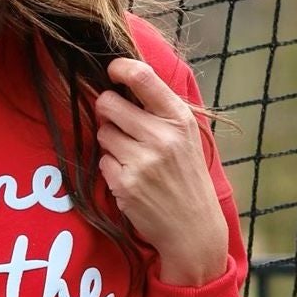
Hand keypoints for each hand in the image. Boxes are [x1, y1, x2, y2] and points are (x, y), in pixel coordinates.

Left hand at [95, 54, 230, 286]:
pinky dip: (112, 168)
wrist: (194, 228)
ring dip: (110, 142)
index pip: (142, 77)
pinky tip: (132, 179)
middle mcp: (162, 137)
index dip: (119, 68)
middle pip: (108, 103)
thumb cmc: (187, 177)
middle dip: (107, 110)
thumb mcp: (186, 136)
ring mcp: (143, 161)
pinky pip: (102, 161)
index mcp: (179, 119)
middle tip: (120, 124)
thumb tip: (122, 81)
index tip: (112, 71)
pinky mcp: (126, 184)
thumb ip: (159, 110)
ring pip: (102, 133)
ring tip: (133, 157)